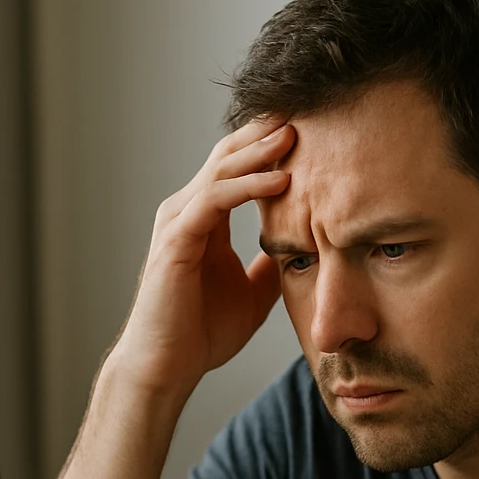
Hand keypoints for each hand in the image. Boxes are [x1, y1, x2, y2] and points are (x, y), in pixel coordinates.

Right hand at [110, 117, 296, 390]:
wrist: (167, 367)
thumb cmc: (201, 334)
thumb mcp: (253, 293)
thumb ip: (271, 266)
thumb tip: (304, 252)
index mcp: (204, 219)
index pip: (237, 167)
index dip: (269, 146)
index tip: (310, 129)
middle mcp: (187, 212)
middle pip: (229, 156)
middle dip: (266, 132)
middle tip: (306, 111)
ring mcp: (178, 222)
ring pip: (221, 170)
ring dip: (260, 151)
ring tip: (296, 134)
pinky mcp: (176, 240)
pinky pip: (215, 200)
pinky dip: (248, 187)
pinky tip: (280, 180)